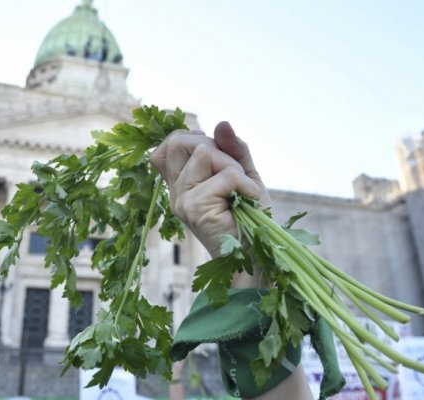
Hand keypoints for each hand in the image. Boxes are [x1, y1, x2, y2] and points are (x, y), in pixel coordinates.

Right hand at [150, 122, 269, 258]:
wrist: (255, 255)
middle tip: (233, 174)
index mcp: (181, 183)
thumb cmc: (250, 218)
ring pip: (205, 152)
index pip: (167, 146)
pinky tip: (249, 200)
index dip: (191, 138)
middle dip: (215, 147)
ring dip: (233, 167)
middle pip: (179, 141)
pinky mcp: (195, 208)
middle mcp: (176, 191)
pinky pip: (226, 175)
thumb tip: (221, 123)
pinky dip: (246, 184)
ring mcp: (182, 199)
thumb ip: (233, 149)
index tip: (215, 153)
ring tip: (242, 192)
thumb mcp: (243, 175)